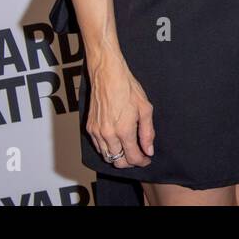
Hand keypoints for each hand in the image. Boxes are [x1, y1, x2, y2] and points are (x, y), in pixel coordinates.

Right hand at [85, 53, 154, 168]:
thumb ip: (147, 133)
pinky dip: (108, 150)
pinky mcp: (90, 128)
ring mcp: (97, 132)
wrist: (108, 76)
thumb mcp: (145, 109)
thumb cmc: (128, 89)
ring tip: (128, 150)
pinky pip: (98, 147)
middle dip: (130, 162)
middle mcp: (108, 134)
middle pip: (118, 162)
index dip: (142, 161)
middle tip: (139, 156)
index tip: (147, 159)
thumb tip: (149, 150)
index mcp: (124, 130)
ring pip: (107, 156)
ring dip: (118, 157)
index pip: (133, 157)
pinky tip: (116, 143)